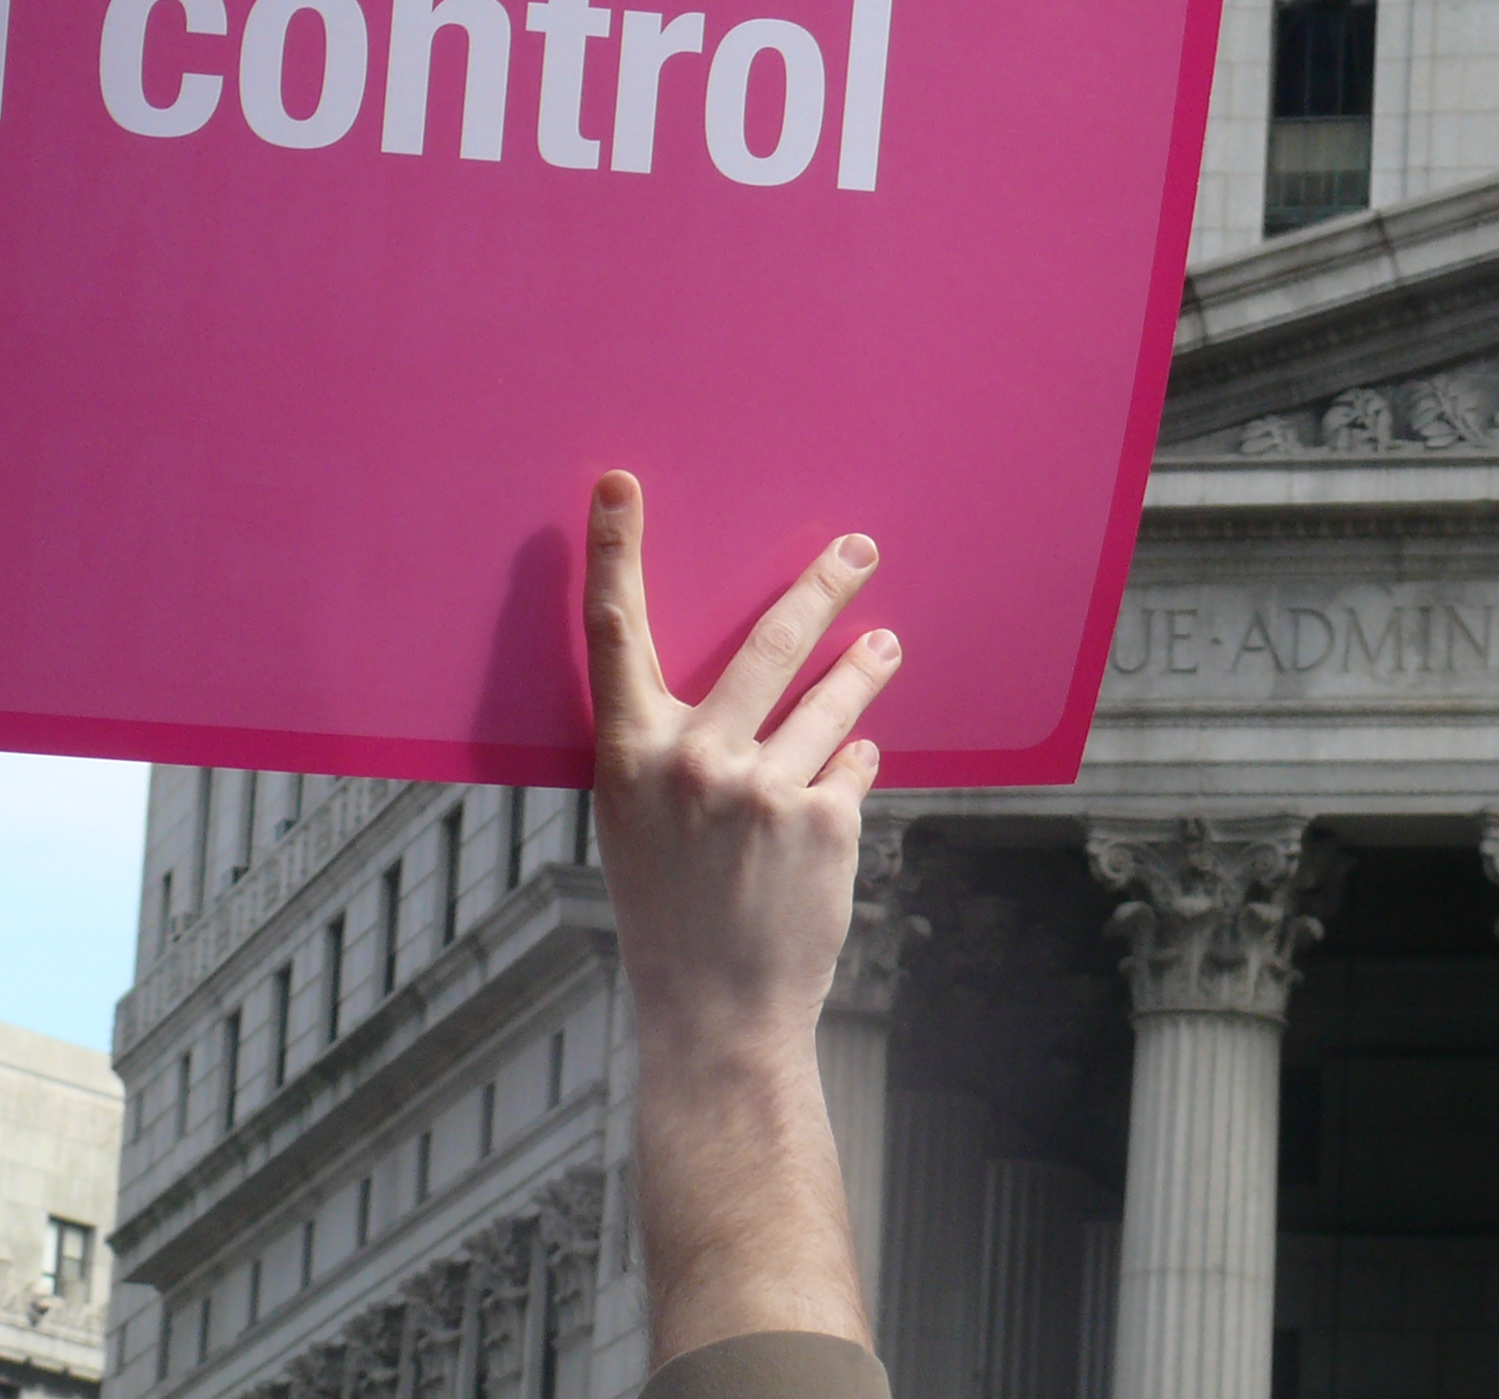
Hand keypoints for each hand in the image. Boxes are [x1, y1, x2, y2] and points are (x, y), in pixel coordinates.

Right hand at [583, 470, 899, 1360]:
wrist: (717, 1013)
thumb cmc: (669, 912)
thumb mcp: (636, 823)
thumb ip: (665, 750)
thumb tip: (726, 683)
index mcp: (627, 756)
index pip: (613, 630)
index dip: (616, 550)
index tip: (622, 484)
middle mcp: (693, 761)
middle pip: (767, 640)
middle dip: (821, 584)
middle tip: (858, 547)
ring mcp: (763, 789)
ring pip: (833, 698)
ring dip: (865, 666)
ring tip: (884, 644)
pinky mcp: (823, 820)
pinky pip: (851, 764)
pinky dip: (852, 765)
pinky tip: (849, 772)